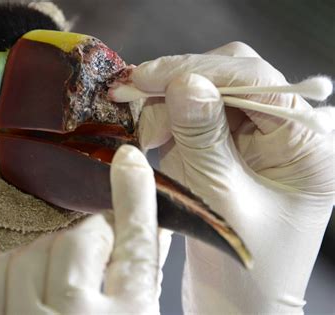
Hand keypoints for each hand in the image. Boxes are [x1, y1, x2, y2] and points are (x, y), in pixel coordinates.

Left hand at [0, 145, 171, 314]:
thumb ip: (143, 279)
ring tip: (63, 282)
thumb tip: (149, 230)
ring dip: (50, 255)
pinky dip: (10, 268)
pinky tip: (26, 285)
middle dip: (88, 241)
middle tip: (95, 260)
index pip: (137, 247)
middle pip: (79, 241)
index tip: (130, 159)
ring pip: (34, 250)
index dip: (135, 198)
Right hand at [120, 42, 333, 313]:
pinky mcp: (228, 148)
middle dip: (180, 84)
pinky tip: (149, 136)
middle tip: (134, 98)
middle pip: (232, 78)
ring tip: (143, 135)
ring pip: (207, 93)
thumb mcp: (222, 198)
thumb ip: (204, 137)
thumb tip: (184, 81)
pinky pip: (194, 117)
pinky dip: (167, 120)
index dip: (200, 69)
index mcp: (306, 144)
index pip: (257, 81)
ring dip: (168, 105)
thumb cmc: (244, 267)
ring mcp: (254, 138)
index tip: (147, 77)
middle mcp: (285, 132)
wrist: (237, 304)